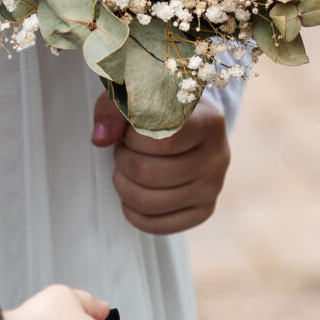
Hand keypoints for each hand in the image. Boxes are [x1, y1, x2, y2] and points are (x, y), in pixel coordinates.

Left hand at [92, 92, 229, 233]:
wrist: (188, 126)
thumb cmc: (158, 109)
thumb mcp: (135, 94)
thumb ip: (113, 107)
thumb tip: (101, 139)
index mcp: (209, 122)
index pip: (160, 140)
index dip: (132, 138)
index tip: (131, 129)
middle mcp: (218, 157)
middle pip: (148, 173)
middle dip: (123, 161)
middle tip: (124, 149)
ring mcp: (213, 187)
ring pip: (149, 201)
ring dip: (123, 185)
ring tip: (126, 168)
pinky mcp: (203, 211)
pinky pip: (158, 225)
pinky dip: (133, 212)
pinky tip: (131, 194)